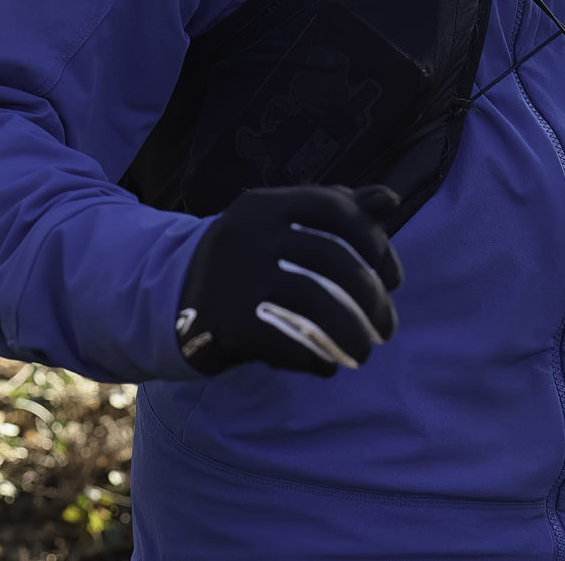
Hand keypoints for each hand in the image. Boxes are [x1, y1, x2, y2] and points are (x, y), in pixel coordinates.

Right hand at [174, 184, 402, 376]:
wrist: (170, 298)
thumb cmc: (247, 259)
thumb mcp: (280, 224)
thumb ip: (335, 210)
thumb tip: (390, 199)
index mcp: (267, 204)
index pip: (336, 208)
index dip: (375, 242)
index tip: (394, 277)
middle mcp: (252, 233)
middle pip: (332, 259)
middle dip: (372, 298)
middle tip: (388, 327)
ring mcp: (239, 276)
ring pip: (316, 301)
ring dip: (352, 333)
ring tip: (365, 351)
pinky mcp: (229, 320)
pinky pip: (287, 340)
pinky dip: (315, 357)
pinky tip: (326, 365)